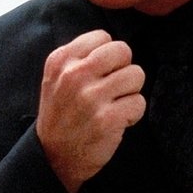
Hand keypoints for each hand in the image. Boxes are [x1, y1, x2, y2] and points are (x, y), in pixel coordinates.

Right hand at [36, 29, 145, 192]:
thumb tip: (113, 44)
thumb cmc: (61, 114)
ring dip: (130, 92)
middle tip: (113, 86)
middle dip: (123, 68)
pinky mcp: (108, 118)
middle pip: (123, 50)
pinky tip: (117, 121)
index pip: (102, 36)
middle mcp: (74, 75)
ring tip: (114, 104)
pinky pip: (139, 102)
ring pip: (136, 75)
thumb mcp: (55, 78)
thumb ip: (79, 57)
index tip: (99, 72)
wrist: (53, 155)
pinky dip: (133, 113)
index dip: (107, 55)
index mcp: (60, 60)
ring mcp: (91, 97)